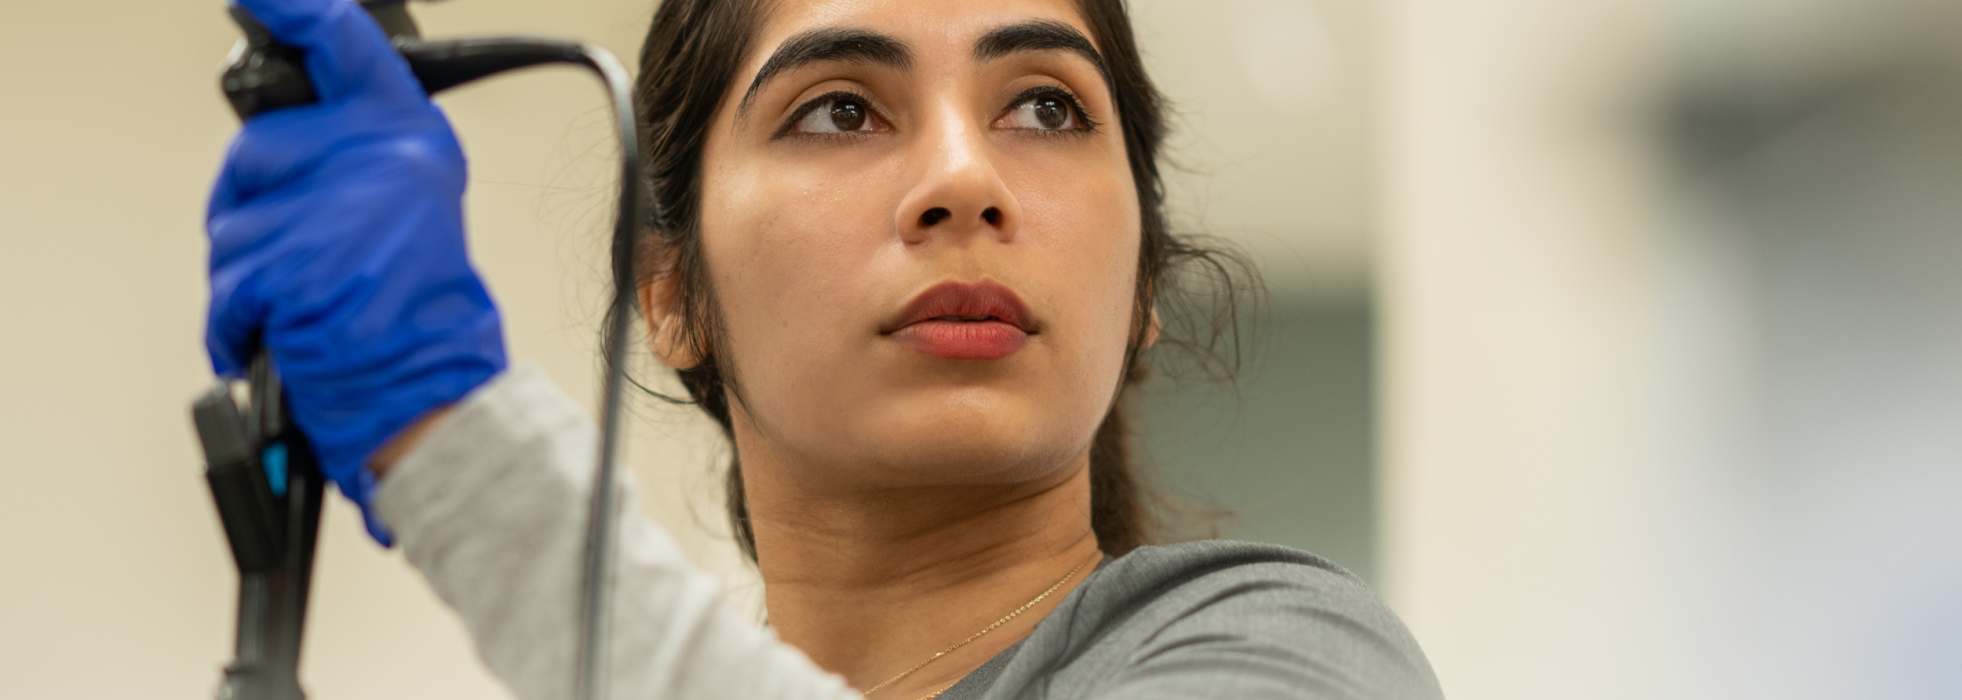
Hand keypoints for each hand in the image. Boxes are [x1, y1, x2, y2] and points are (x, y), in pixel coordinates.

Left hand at [205, 0, 505, 543]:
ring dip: (247, 275)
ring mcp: (335, 212)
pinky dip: (237, 321)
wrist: (436, 392)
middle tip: (302, 255)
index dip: (296, 11)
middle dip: (256, 207)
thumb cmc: (426, 318)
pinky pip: (227, 283)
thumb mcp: (415, 212)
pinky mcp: (295, 265)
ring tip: (306, 303)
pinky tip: (280, 332)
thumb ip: (362, 163)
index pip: (346, 47)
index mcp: (411, 141)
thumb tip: (286, 148)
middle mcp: (378, 162)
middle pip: (259, 152)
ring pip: (233, 223)